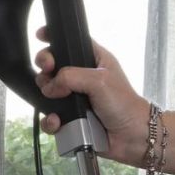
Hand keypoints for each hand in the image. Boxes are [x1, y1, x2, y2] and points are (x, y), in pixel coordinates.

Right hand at [34, 27, 149, 166]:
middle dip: (44, 67)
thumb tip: (50, 86)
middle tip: (47, 70)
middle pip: (53, 65)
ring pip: (47, 91)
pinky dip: (50, 120)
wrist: (134, 137)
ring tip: (51, 97)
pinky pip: (51, 117)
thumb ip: (70, 77)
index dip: (54, 37)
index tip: (40, 36)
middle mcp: (82, 77)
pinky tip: (57, 120)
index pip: (70, 41)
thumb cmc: (125, 104)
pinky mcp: (71, 119)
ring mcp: (75, 98)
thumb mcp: (100, 80)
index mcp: (93, 60)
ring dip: (45, 95)